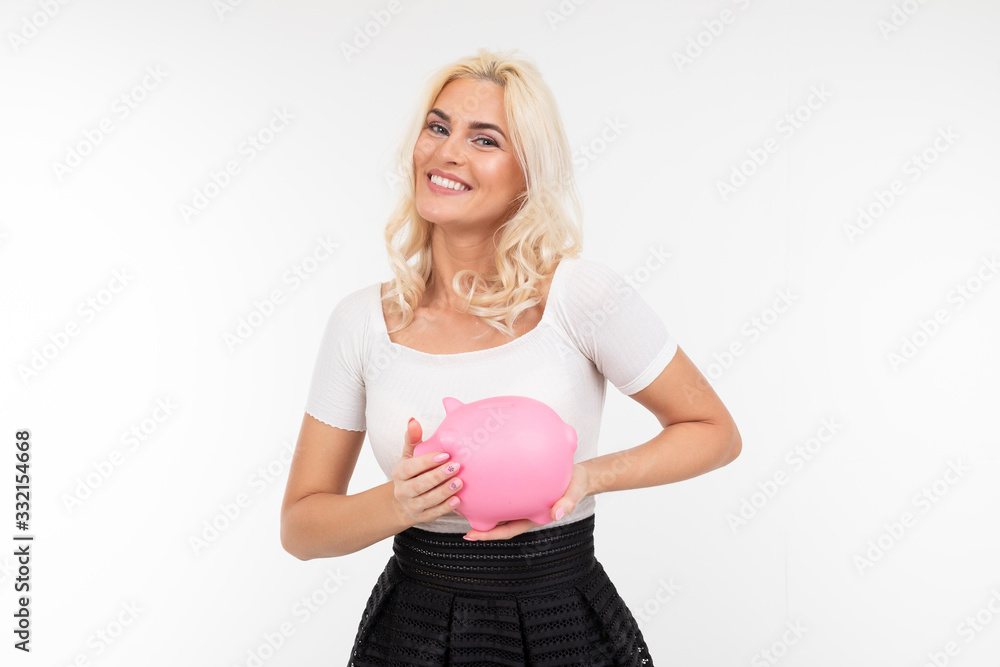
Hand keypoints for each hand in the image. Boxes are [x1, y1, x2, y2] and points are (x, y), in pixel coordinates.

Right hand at [391, 418, 463, 527]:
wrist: (405, 501)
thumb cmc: (412, 472)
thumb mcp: (409, 455)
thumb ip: (413, 438)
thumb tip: (413, 420)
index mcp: (399, 473)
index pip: (411, 467)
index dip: (427, 461)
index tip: (445, 454)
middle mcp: (402, 490)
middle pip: (419, 485)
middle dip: (438, 476)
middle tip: (456, 466)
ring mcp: (412, 506)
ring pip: (427, 500)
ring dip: (444, 491)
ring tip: (460, 482)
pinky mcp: (422, 517)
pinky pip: (434, 513)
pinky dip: (446, 507)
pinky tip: (458, 500)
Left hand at [463, 462, 591, 540]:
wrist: (578, 473)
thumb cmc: (575, 485)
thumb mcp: (573, 494)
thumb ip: (566, 504)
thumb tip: (557, 514)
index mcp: (530, 516)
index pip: (505, 529)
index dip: (487, 534)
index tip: (469, 534)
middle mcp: (521, 509)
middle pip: (494, 518)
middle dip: (474, 519)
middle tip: (452, 512)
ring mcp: (519, 498)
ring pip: (495, 503)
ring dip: (478, 500)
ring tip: (458, 492)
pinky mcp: (518, 484)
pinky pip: (501, 486)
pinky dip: (488, 483)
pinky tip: (477, 471)